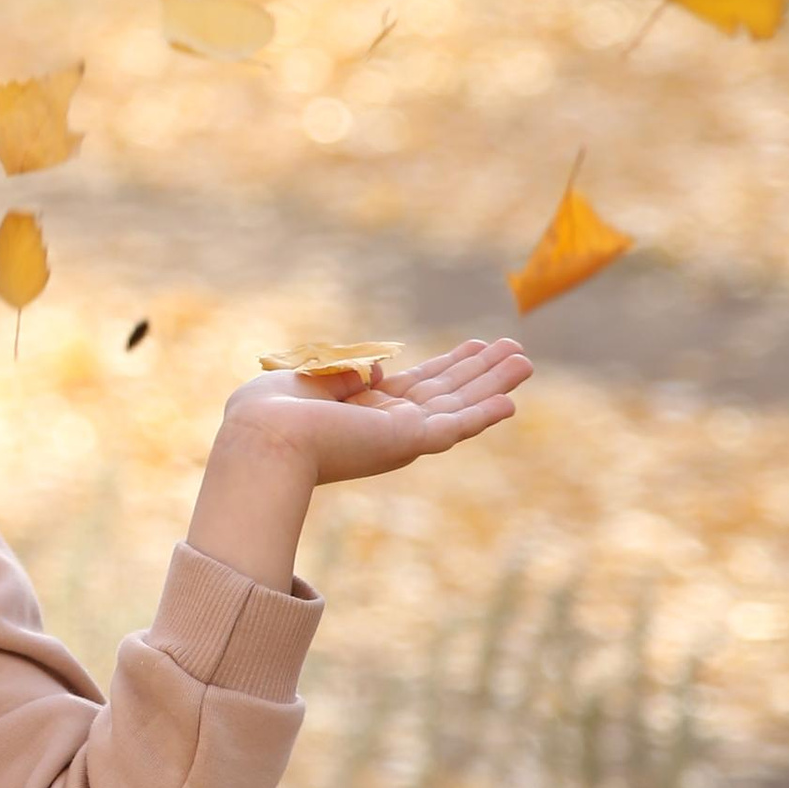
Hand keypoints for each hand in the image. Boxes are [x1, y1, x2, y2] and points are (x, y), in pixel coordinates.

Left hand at [186, 337, 531, 589]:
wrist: (262, 438)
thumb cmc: (270, 412)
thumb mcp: (313, 379)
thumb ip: (349, 372)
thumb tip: (380, 370)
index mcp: (364, 410)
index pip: (419, 386)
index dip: (450, 365)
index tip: (477, 345)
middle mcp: (387, 425)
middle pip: (448, 393)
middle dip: (482, 371)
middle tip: (517, 350)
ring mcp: (400, 435)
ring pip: (460, 406)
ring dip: (494, 384)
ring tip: (526, 361)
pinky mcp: (407, 442)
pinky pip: (455, 426)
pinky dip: (484, 414)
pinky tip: (512, 402)